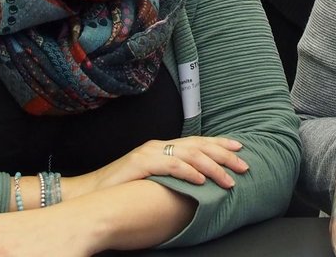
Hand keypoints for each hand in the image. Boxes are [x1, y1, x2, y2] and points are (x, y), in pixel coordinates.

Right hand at [65, 135, 247, 199]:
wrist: (92, 192)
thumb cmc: (122, 189)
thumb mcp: (152, 179)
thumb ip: (171, 176)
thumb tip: (197, 182)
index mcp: (163, 148)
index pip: (197, 142)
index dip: (219, 144)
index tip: (240, 148)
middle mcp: (159, 146)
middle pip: (198, 146)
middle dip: (223, 155)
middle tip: (244, 164)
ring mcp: (150, 153)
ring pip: (189, 155)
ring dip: (212, 167)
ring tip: (228, 178)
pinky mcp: (141, 164)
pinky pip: (170, 166)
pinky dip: (188, 172)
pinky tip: (202, 180)